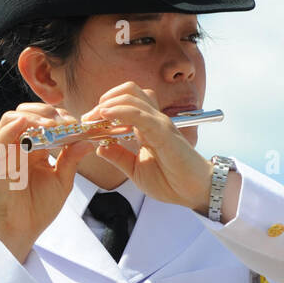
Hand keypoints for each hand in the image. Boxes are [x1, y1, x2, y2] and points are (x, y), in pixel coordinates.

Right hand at [0, 103, 93, 262]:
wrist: (21, 230)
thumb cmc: (39, 208)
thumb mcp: (62, 181)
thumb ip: (71, 159)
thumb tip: (87, 140)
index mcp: (33, 148)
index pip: (43, 120)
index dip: (61, 117)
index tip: (78, 124)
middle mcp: (17, 146)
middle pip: (27, 112)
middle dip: (48, 112)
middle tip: (66, 122)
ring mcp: (5, 152)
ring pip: (12, 118)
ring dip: (33, 116)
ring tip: (52, 124)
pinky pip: (1, 137)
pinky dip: (14, 126)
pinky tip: (28, 124)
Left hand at [83, 83, 234, 218]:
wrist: (194, 192)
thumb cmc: (171, 181)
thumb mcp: (135, 170)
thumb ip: (118, 157)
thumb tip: (99, 147)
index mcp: (146, 126)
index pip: (125, 102)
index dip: (104, 107)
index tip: (88, 122)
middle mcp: (152, 119)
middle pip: (128, 90)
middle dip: (105, 99)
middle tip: (90, 118)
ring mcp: (159, 123)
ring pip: (132, 95)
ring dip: (109, 102)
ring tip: (95, 116)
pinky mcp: (163, 131)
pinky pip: (139, 113)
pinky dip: (120, 110)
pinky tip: (106, 114)